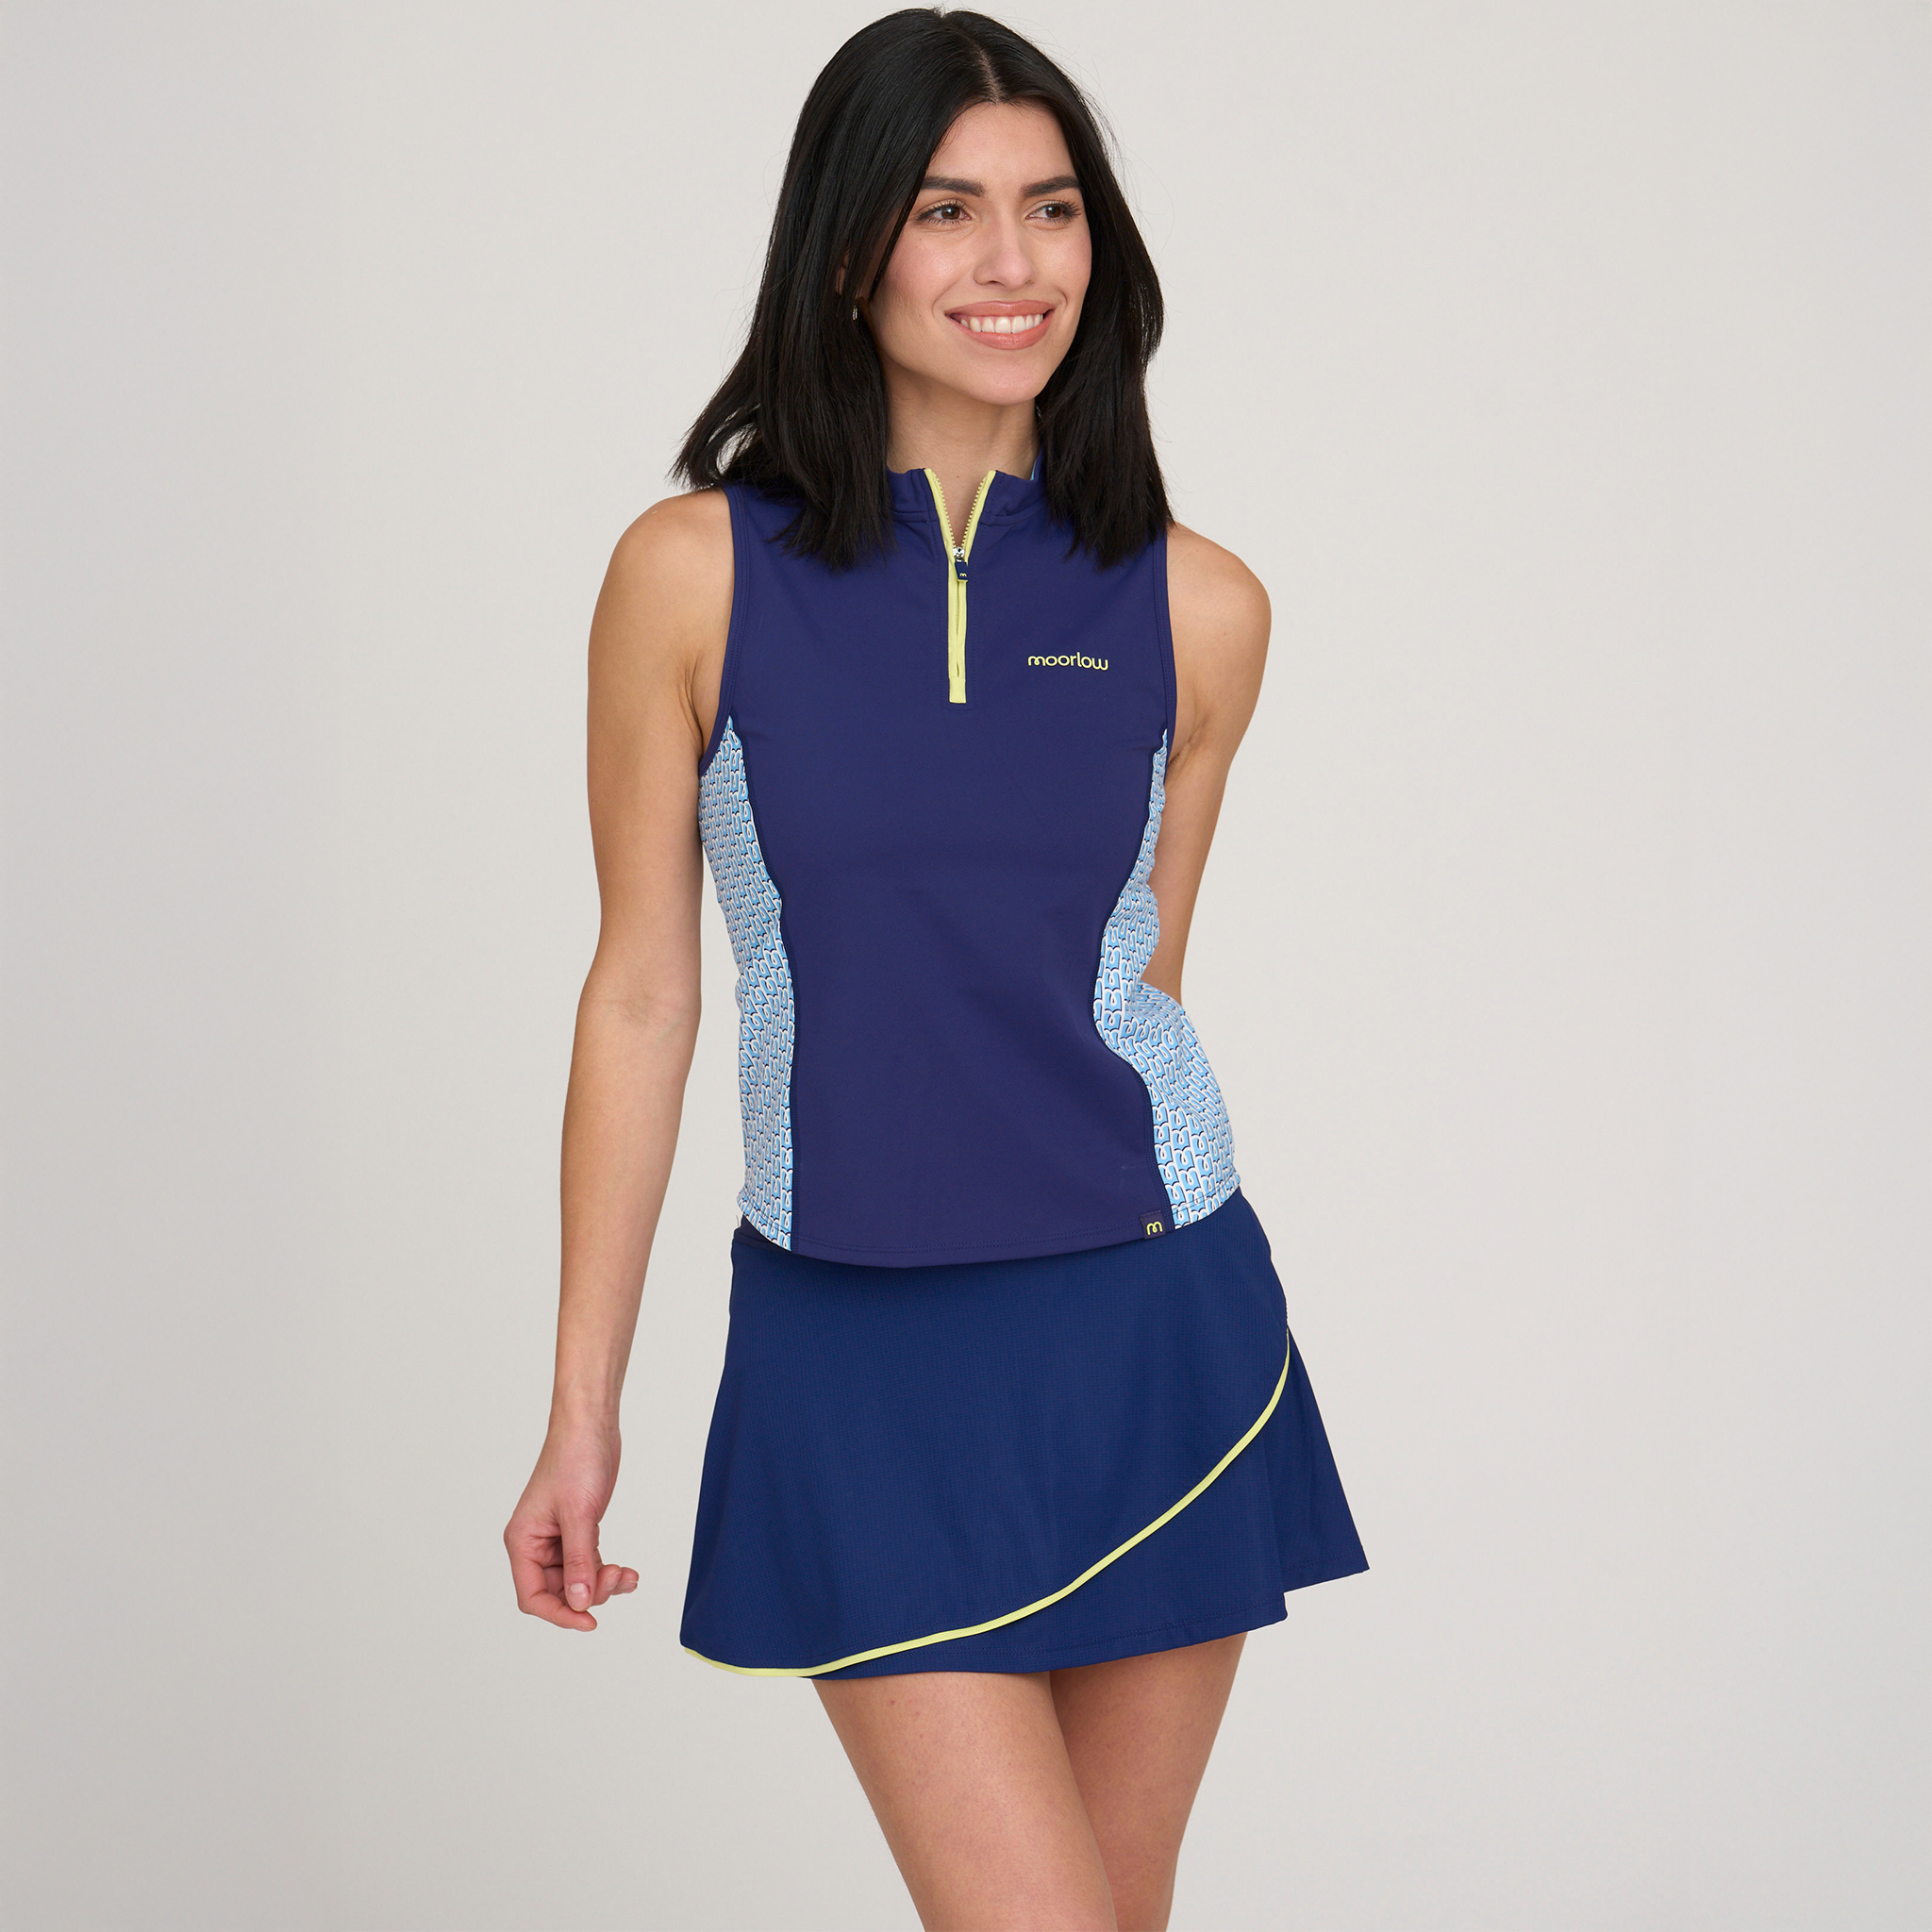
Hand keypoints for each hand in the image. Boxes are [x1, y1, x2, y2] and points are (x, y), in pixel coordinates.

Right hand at [504, 1419, 640, 1630]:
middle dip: (588, 1594)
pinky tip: (628, 1572)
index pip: (532, 1595)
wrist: (591, 1425)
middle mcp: (536, 1543)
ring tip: (628, 1575)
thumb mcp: (579, 1514)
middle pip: (557, 1592)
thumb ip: (579, 1562)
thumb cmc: (575, 1459)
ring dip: (602, 1584)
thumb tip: (580, 1603)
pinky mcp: (578, 1530)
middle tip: (617, 1578)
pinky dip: (607, 1571)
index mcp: (523, 1541)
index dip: (559, 1614)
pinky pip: (590, 1564)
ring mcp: (557, 1538)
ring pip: (577, 1580)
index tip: (589, 1622)